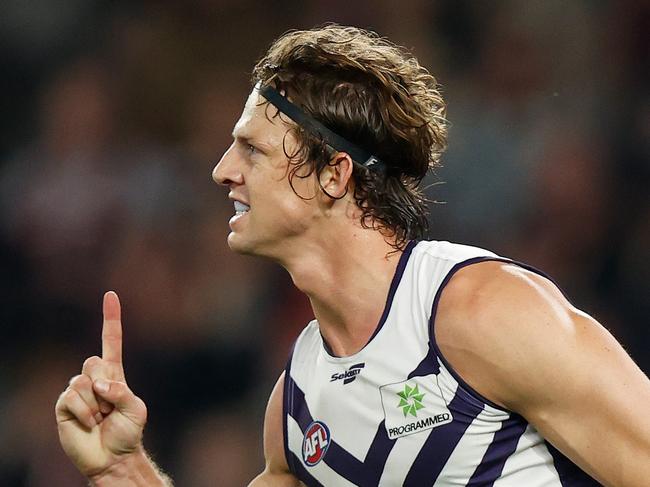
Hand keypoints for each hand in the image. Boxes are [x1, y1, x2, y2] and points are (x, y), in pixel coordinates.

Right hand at [55, 291, 146, 478]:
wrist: (113, 457)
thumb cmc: (128, 431)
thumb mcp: (135, 408)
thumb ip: (122, 392)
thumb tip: (100, 385)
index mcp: (114, 373)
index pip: (111, 340)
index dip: (111, 318)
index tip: (110, 295)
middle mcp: (94, 378)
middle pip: (93, 361)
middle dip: (105, 384)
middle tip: (110, 407)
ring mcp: (77, 391)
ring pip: (82, 381)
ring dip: (96, 404)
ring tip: (100, 418)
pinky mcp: (64, 405)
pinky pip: (72, 398)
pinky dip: (85, 413)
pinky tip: (88, 423)